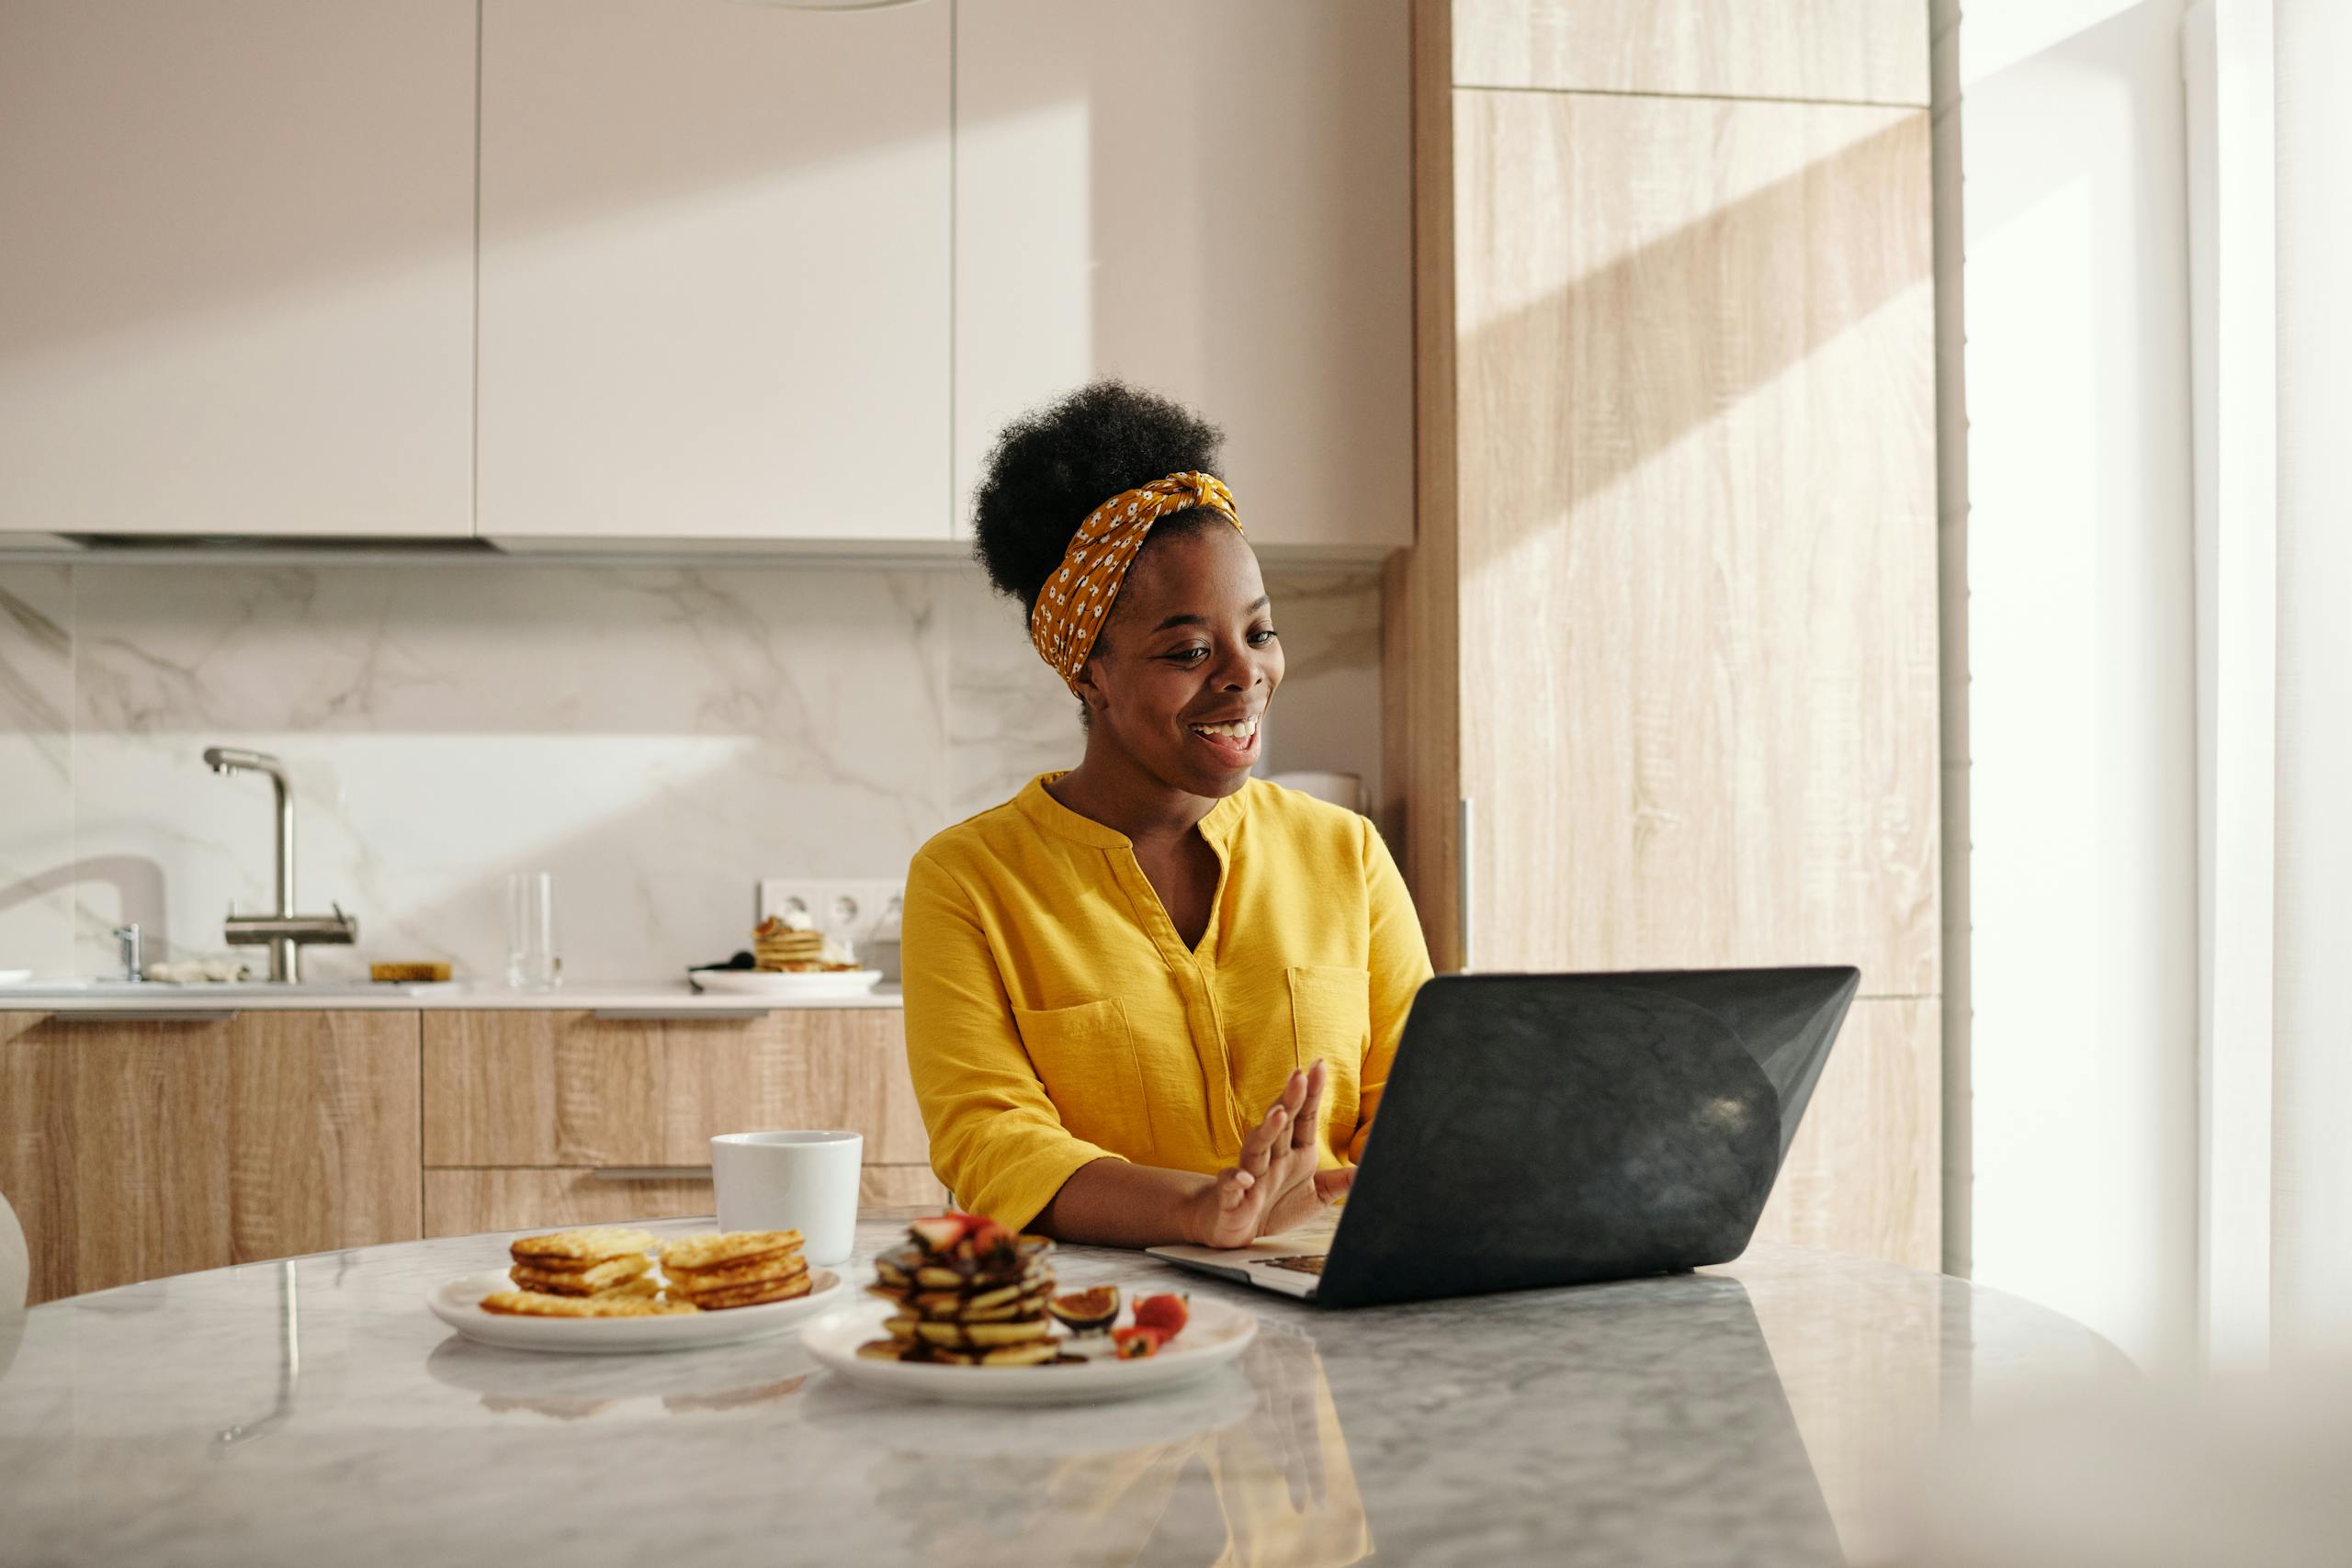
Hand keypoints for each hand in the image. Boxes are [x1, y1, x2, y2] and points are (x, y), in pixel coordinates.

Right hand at [1191, 1060, 1355, 1248]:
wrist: (1234, 1228)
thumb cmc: (1274, 1206)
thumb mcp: (1315, 1196)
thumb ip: (1338, 1182)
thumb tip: (1367, 1170)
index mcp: (1293, 1152)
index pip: (1304, 1117)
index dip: (1311, 1093)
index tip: (1319, 1065)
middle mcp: (1271, 1157)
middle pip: (1280, 1123)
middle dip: (1289, 1099)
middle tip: (1298, 1075)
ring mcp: (1250, 1174)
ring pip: (1256, 1146)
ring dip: (1266, 1130)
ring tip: (1278, 1114)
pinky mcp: (1232, 1197)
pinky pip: (1231, 1184)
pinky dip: (1235, 1179)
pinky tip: (1245, 1177)